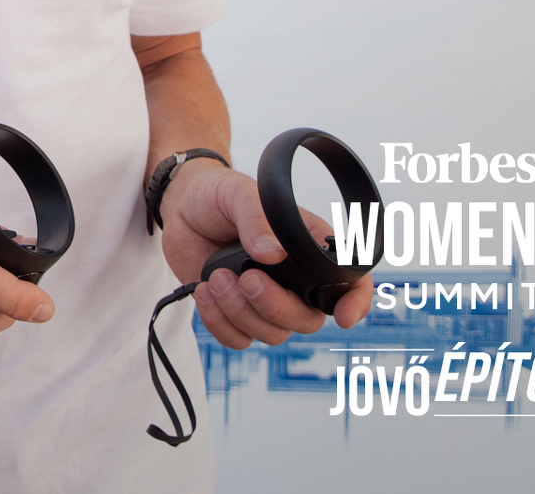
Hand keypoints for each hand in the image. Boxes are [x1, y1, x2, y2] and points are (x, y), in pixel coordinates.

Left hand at [158, 162, 370, 348]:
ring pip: (271, 334)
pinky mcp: (234, 313)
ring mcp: (264, 301)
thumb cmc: (218, 194)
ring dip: (239, 311)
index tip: (342, 316)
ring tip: (216, 277)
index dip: (355, 302)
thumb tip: (272, 253)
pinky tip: (204, 292)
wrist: (179, 206)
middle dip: (275, 306)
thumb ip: (256, 220)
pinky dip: (218, 322)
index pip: (349, 281)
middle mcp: (293, 281)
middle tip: (247, 278)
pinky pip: (237, 339)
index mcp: (308, 248)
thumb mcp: (238, 194)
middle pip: (306, 320)